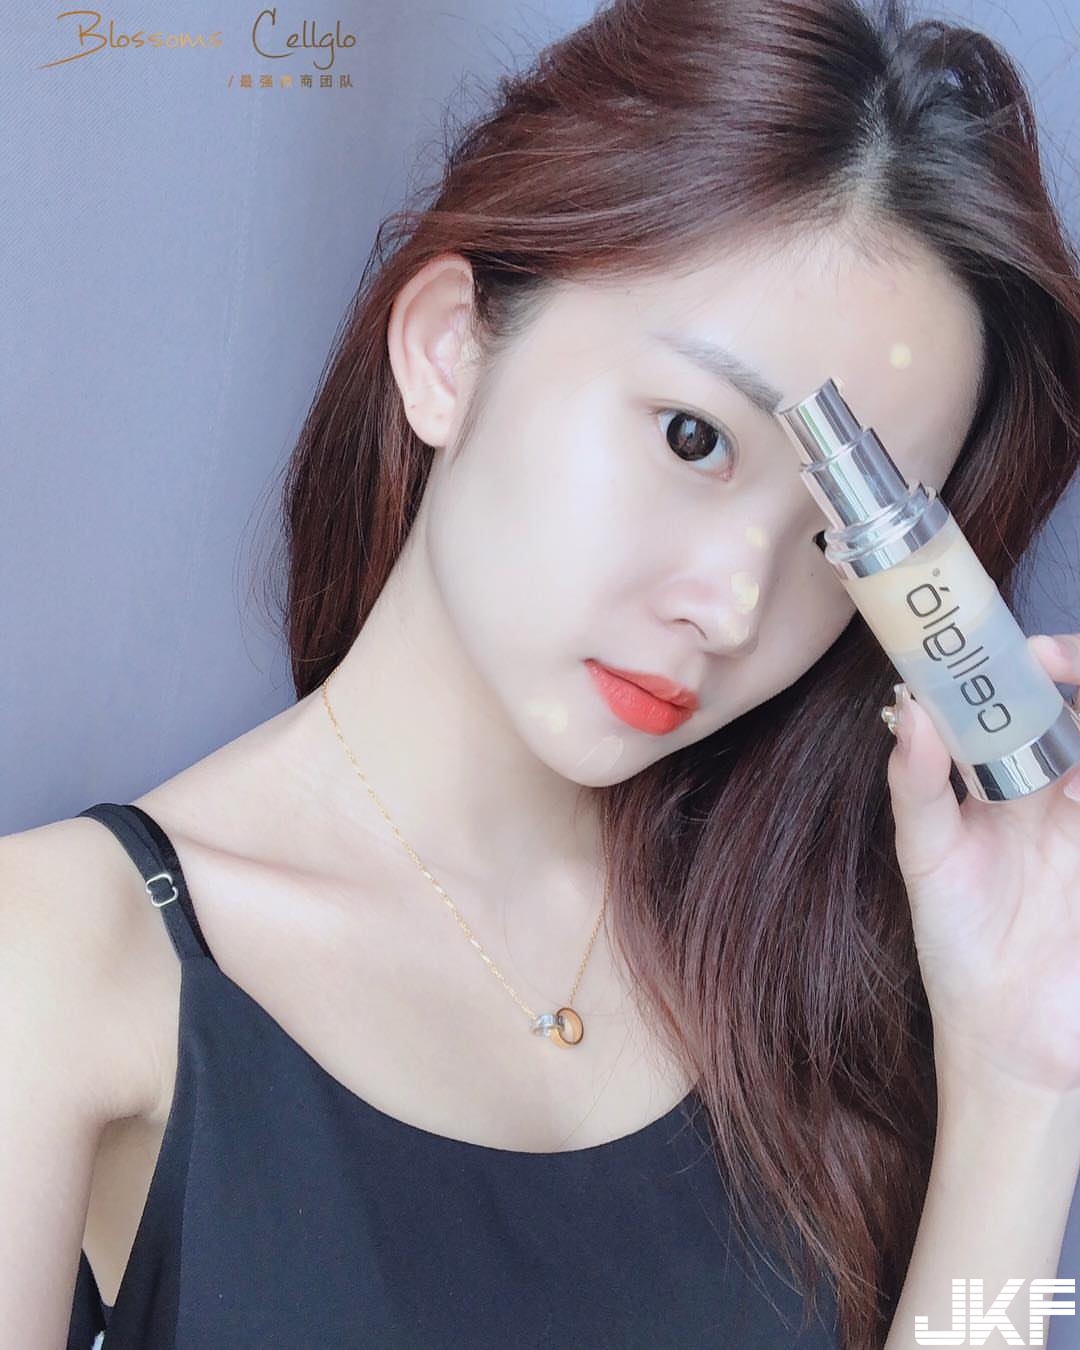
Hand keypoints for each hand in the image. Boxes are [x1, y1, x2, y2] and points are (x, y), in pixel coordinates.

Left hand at [884, 632, 1079, 1098]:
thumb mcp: (928, 857)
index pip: (1032, 701)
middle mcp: (1063, 795)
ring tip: (1071, 726)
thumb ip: (917, 784)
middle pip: (1079, 716)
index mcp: (1011, 783)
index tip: (1030, 650)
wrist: (1003, 1036)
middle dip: (1077, 673)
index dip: (1038, 664)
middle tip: (1055, 661)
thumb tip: (904, 708)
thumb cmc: (959, 942)